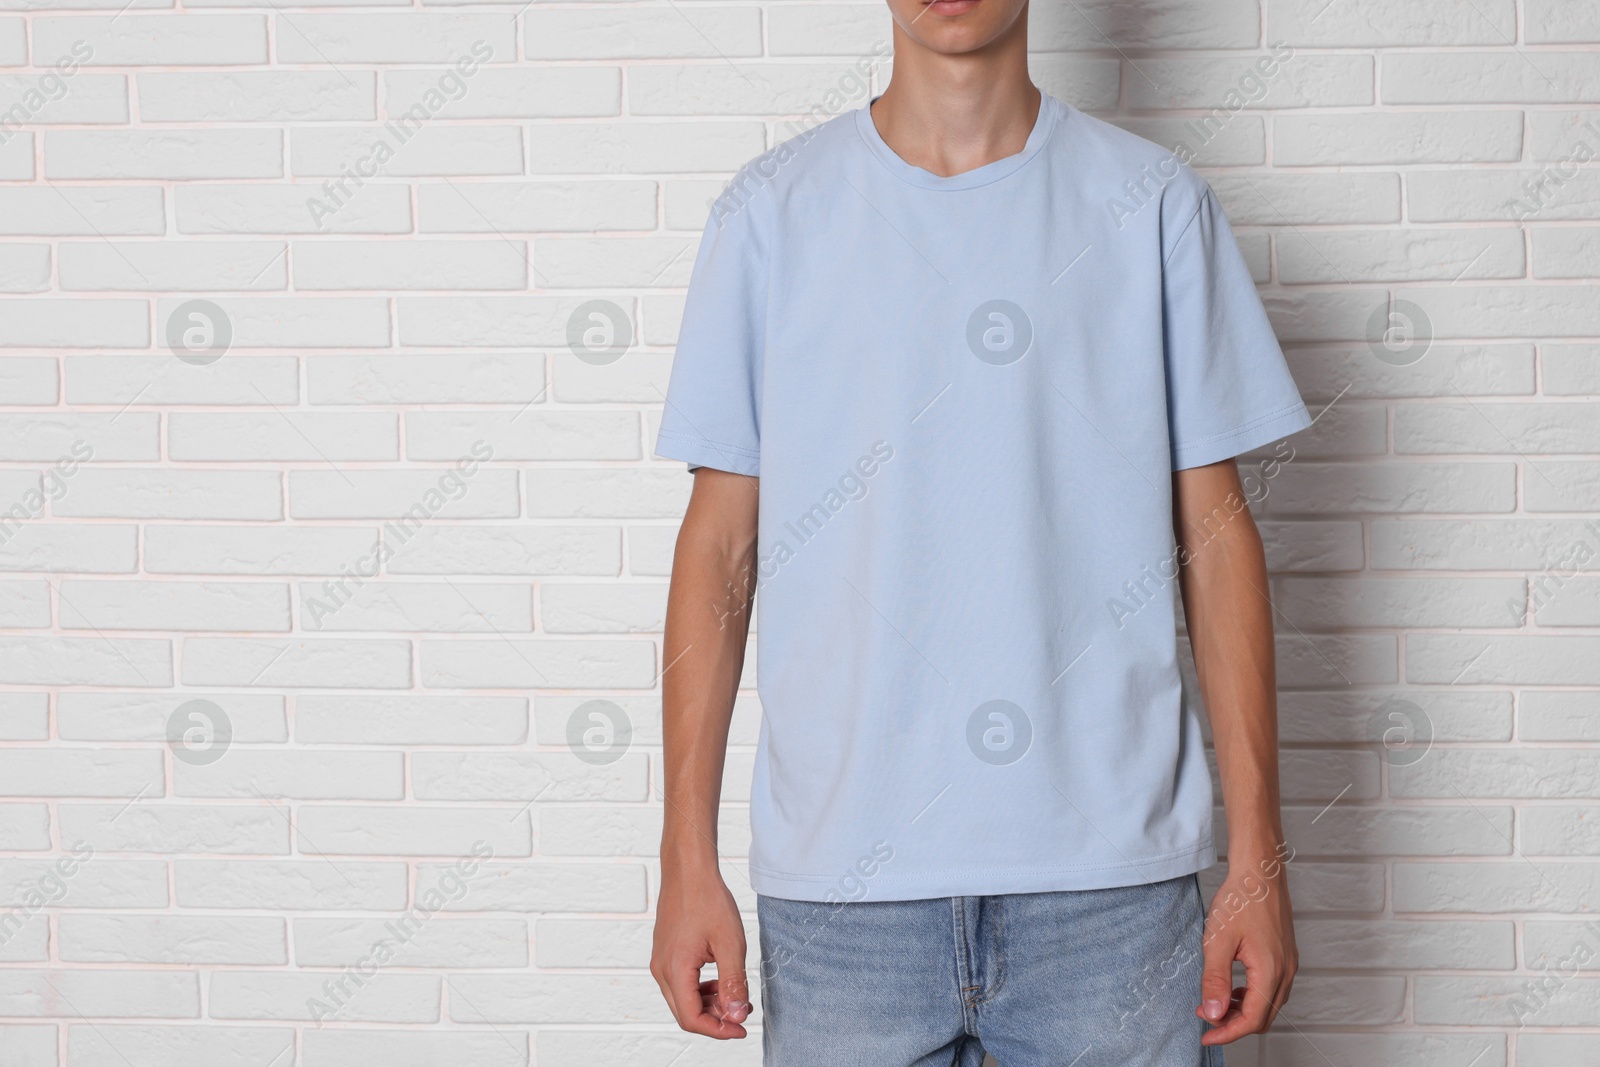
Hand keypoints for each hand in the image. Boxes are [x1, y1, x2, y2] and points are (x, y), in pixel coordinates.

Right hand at [651, 864, 751, 1038]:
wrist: (688, 870)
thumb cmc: (707, 899)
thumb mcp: (730, 943)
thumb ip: (733, 982)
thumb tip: (737, 1015)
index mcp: (675, 969)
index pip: (692, 1019)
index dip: (718, 1030)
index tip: (741, 1028)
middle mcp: (661, 969)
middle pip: (685, 1013)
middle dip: (714, 1019)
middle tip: (741, 1013)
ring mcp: (660, 960)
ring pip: (682, 999)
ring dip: (708, 1005)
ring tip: (734, 996)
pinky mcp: (665, 953)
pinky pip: (680, 983)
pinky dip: (699, 990)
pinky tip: (719, 981)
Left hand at [1196, 860, 1297, 1044]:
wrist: (1259, 872)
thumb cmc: (1240, 900)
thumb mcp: (1218, 942)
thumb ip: (1215, 981)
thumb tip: (1214, 1014)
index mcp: (1271, 972)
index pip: (1252, 1020)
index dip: (1227, 1033)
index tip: (1206, 1036)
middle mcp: (1286, 972)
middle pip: (1263, 1017)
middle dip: (1233, 1023)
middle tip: (1205, 1015)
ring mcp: (1288, 964)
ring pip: (1268, 1004)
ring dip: (1242, 1010)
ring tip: (1214, 1001)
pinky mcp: (1285, 956)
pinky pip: (1271, 989)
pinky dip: (1251, 996)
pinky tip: (1233, 988)